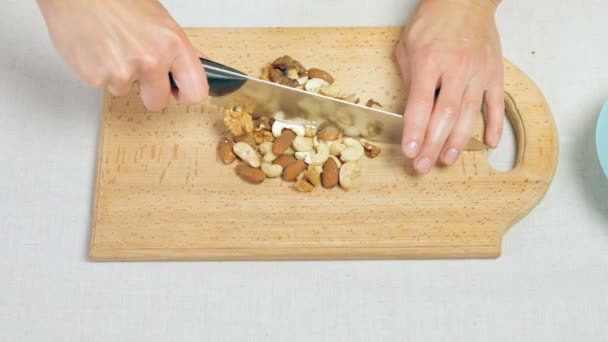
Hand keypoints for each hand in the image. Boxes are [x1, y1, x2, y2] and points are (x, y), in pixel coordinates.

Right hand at [37, 0, 207, 110]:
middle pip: (158, 103)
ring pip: (126, 92)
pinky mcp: (95, 76)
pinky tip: (98, 49)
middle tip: (138, 67)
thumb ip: (179, 49)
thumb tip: (202, 64)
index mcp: (173, 44)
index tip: (178, 91)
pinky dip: (100, 71)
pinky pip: (104, 85)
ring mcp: (122, 71)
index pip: (195, 92)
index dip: (186, 94)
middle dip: (149, 91)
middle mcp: (151, 60)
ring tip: (113, 47)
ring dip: (121, 76)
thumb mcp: (160, 20)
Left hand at [395, 0, 503, 172]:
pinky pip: (496, 104)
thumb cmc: (433, 22)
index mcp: (429, 61)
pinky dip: (495, 126)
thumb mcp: (407, 46)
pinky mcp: (493, 73)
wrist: (464, 1)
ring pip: (469, 114)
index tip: (409, 151)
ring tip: (446, 160)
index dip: (414, 130)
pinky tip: (489, 143)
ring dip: (457, 141)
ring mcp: (478, 72)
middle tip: (423, 166)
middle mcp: (456, 68)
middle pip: (444, 115)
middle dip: (432, 144)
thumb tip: (410, 112)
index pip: (420, 103)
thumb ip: (408, 80)